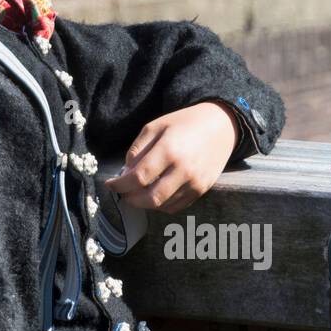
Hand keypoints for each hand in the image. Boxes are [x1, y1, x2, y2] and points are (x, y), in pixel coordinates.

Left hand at [103, 101, 237, 213]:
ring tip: (136, 193)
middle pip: (150, 198)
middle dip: (130, 199)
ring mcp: (195, 182)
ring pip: (163, 205)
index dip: (120, 185)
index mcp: (169, 150)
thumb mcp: (155, 126)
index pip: (138, 177)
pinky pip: (177, 206)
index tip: (110, 184)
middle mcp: (183, 169)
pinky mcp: (203, 189)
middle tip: (122, 193)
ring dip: (144, 203)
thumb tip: (125, 172)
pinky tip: (154, 194)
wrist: (220, 126)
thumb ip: (137, 149)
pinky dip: (161, 205)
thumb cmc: (184, 123)